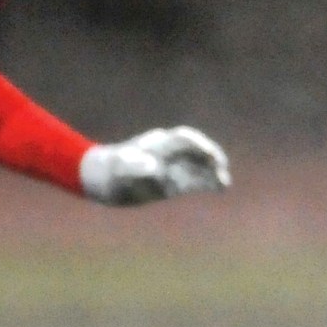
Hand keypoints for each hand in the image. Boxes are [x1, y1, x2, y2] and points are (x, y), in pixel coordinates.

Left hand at [78, 126, 229, 205]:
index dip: (198, 145)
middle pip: (196, 150)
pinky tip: (220, 187)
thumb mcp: (118, 169)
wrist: (103, 176)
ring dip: (213, 172)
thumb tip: (155, 169)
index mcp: (157, 144)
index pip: (183, 139)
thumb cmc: (110, 170)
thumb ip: (135, 166)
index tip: (208, 154)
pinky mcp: (175, 180)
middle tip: (221, 168)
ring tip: (224, 183)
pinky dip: (208, 181)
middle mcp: (169, 152)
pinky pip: (196, 178)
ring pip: (199, 165)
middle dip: (210, 157)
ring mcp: (173, 165)